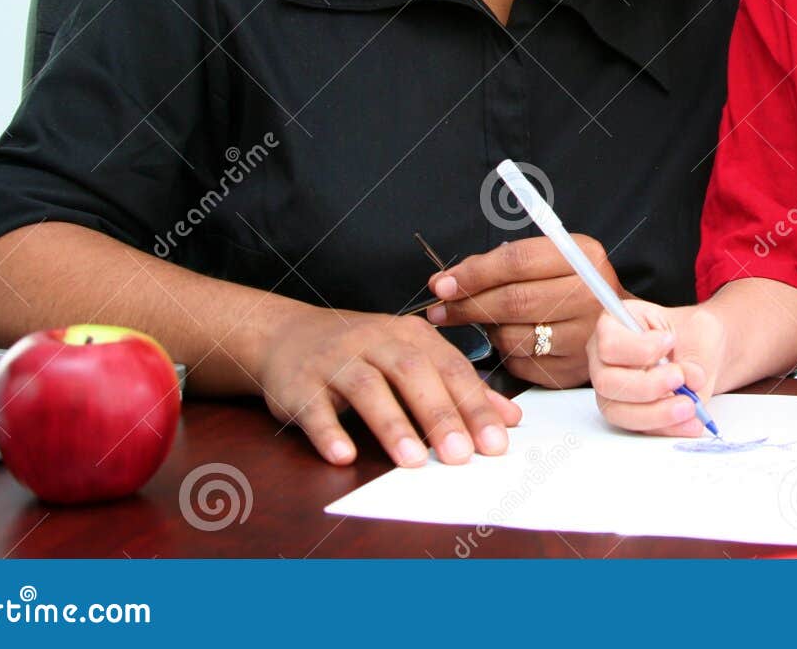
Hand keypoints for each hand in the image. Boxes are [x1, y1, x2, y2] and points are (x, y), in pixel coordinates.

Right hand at [258, 304, 521, 467]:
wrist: (286, 335)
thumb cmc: (362, 352)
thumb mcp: (412, 358)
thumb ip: (460, 387)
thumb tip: (510, 418)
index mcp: (411, 335)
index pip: (450, 368)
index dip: (475, 404)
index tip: (496, 443)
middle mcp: (375, 341)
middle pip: (413, 373)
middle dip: (439, 414)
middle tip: (460, 455)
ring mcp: (335, 360)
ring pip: (366, 387)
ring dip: (391, 424)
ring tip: (413, 461)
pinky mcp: (298, 384)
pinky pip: (314, 408)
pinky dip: (329, 431)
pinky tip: (344, 455)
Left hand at [425, 235, 621, 387]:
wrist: (618, 322)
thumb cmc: (573, 285)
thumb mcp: (551, 258)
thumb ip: (504, 264)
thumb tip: (448, 281)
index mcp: (584, 258)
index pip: (517, 262)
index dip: (474, 273)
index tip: (442, 284)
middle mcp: (590, 296)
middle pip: (512, 301)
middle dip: (467, 305)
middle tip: (440, 309)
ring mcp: (584, 337)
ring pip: (512, 336)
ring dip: (488, 330)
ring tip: (485, 321)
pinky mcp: (573, 369)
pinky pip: (521, 363)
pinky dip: (506, 352)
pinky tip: (511, 339)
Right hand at [586, 300, 725, 435]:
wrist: (700, 353)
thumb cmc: (691, 333)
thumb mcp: (700, 330)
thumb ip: (695, 354)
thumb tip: (691, 379)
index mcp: (614, 325)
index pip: (609, 343)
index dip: (638, 349)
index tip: (669, 341)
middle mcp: (605, 360)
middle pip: (606, 382)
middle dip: (646, 385)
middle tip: (680, 378)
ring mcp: (613, 390)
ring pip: (618, 411)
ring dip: (656, 413)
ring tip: (689, 406)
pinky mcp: (628, 414)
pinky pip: (638, 429)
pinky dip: (666, 428)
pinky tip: (689, 422)